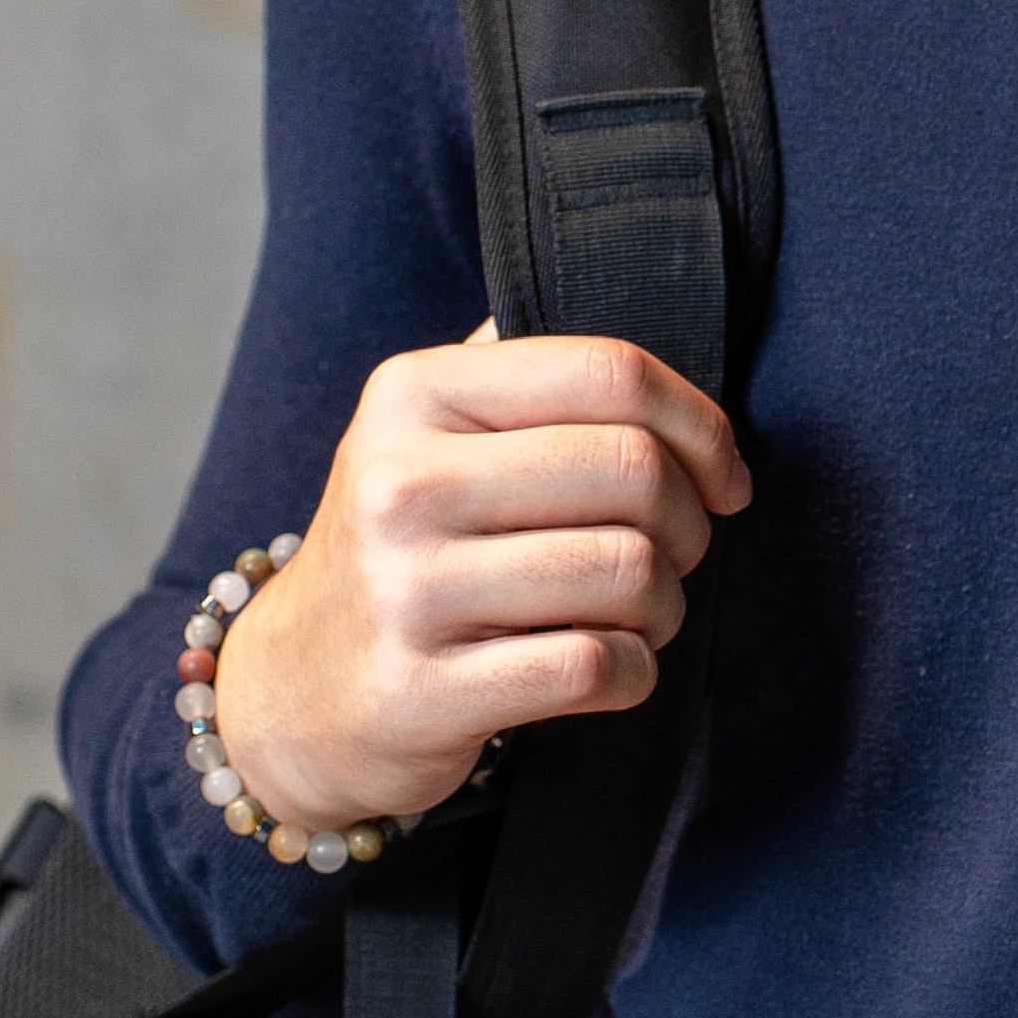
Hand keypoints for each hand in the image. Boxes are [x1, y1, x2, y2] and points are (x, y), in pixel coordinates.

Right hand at [207, 331, 751, 836]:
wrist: (292, 693)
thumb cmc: (405, 548)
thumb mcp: (428, 434)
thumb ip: (527, 373)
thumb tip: (669, 324)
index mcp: (413, 395)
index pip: (607, 372)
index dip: (701, 424)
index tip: (724, 475)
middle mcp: (400, 483)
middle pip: (634, 468)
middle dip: (690, 522)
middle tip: (678, 552)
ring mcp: (406, 591)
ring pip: (629, 570)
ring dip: (666, 603)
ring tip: (638, 613)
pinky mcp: (423, 693)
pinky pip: (595, 665)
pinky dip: (634, 671)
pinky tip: (608, 667)